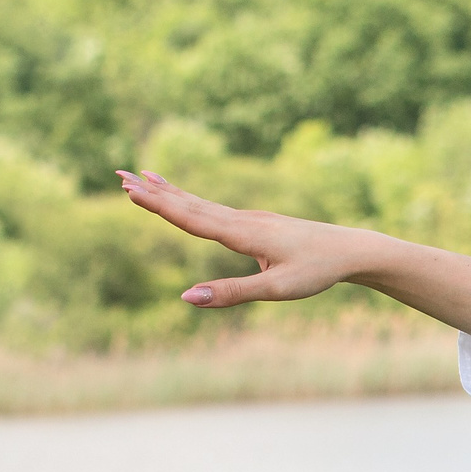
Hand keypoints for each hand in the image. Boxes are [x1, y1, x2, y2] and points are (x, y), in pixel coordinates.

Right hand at [118, 170, 374, 307]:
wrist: (351, 250)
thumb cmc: (316, 272)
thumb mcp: (275, 290)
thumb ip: (231, 293)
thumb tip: (186, 297)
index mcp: (243, 234)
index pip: (191, 219)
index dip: (159, 206)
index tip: (129, 190)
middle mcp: (243, 220)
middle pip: (190, 204)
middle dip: (154, 191)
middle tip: (120, 173)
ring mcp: (250, 219)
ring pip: (202, 203)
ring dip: (169, 191)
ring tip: (142, 176)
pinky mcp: (258, 223)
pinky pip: (216, 208)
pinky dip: (193, 200)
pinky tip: (186, 198)